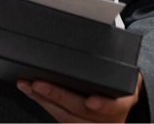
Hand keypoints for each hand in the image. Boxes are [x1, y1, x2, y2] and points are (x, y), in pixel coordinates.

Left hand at [17, 74, 142, 123]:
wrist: (122, 97)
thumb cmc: (119, 78)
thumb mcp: (123, 68)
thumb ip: (110, 62)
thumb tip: (87, 38)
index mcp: (125, 101)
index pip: (116, 106)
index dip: (104, 105)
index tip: (91, 102)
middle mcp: (112, 118)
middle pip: (83, 112)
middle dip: (58, 97)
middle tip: (39, 84)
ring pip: (67, 118)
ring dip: (43, 100)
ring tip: (28, 85)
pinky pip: (60, 117)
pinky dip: (43, 103)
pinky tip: (32, 92)